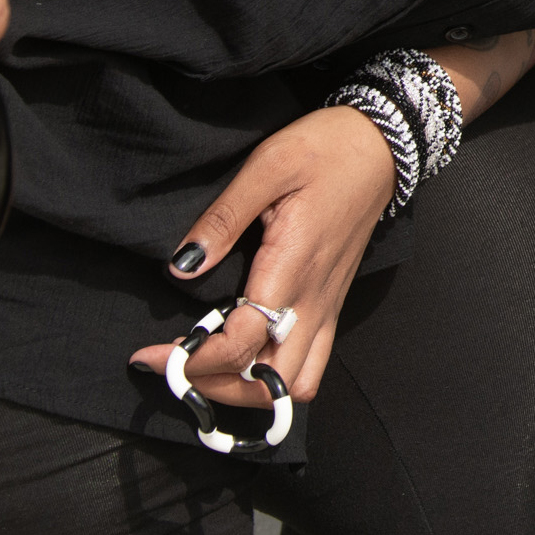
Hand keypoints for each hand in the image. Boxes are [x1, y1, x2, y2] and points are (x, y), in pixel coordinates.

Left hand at [129, 106, 397, 407]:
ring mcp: (327, 307)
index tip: (152, 354)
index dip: (195, 360)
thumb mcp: (267, 168)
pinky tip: (246, 354)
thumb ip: (222, 219)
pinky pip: (310, 364)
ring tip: (211, 367)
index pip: (243, 343)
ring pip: (296, 384)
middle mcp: (313, 300)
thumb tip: (182, 266)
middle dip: (218, 386)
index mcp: (293, 268)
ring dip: (251, 388)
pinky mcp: (331, 304)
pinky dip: (274, 376)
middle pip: (270, 383)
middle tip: (177, 364)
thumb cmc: (325, 150)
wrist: (381, 146)